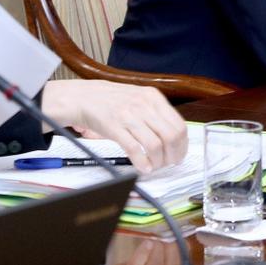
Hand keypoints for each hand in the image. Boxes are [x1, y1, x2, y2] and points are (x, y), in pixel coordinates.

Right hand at [42, 80, 187, 173]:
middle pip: (171, 136)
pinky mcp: (114, 127)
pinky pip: (134, 149)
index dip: (182, 145)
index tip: (179, 154)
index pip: (179, 125)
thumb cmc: (113, 101)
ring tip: (154, 166)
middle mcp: (144, 105)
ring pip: (155, 145)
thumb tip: (174, 137)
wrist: (84, 96)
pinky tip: (143, 167)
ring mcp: (129, 116)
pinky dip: (141, 162)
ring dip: (157, 162)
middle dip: (173, 155)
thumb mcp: (139, 99)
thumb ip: (156, 113)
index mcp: (153, 98)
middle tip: (168, 164)